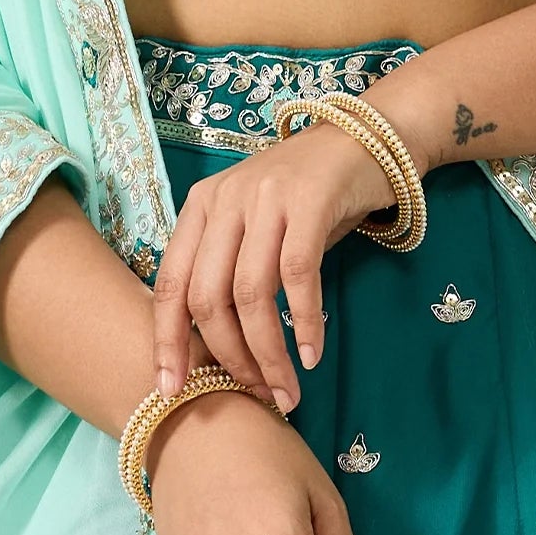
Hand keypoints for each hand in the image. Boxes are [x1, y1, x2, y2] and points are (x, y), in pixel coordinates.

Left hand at [152, 122, 401, 411]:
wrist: (367, 139)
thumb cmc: (309, 197)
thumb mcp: (256, 228)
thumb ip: (230, 272)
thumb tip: (219, 350)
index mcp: (201, 208)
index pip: (170, 285)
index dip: (168, 343)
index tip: (173, 392)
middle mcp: (225, 199)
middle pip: (208, 298)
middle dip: (229, 359)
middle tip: (254, 395)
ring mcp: (265, 197)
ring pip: (251, 295)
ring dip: (268, 355)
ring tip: (285, 390)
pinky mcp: (308, 201)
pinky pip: (297, 277)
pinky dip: (305, 325)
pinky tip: (310, 357)